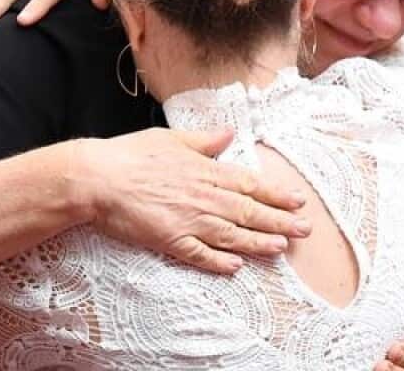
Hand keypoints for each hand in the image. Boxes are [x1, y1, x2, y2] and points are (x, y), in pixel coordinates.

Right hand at [75, 126, 311, 273]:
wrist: (98, 179)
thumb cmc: (131, 154)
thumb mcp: (173, 138)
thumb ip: (204, 140)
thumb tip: (228, 135)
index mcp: (206, 171)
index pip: (250, 184)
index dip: (277, 194)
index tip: (299, 201)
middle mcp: (204, 197)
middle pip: (249, 212)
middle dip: (280, 221)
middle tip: (305, 229)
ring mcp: (188, 221)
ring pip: (232, 235)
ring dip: (259, 243)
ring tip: (282, 248)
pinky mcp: (170, 241)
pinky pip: (200, 255)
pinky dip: (220, 262)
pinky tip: (237, 267)